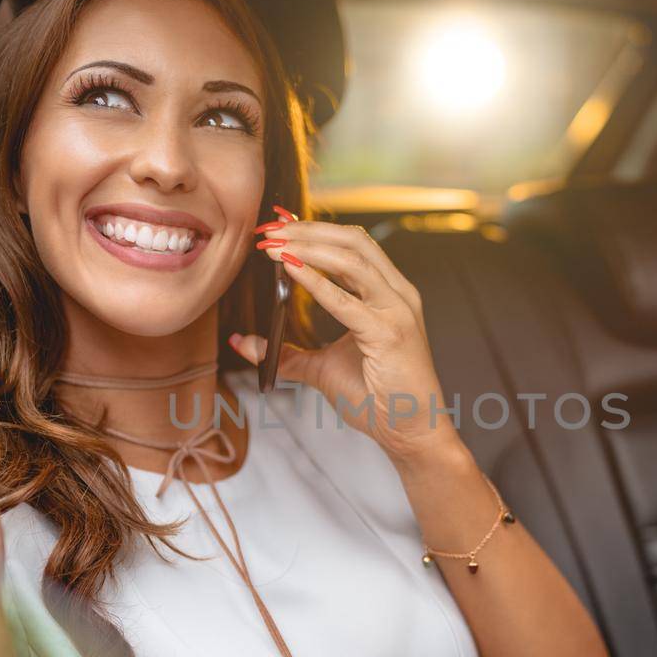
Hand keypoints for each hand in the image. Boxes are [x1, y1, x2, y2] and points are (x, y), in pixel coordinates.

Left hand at [229, 209, 459, 464]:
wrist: (412, 432)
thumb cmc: (378, 399)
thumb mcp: (322, 368)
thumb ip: (286, 353)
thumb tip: (244, 343)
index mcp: (388, 294)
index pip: (352, 246)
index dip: (313, 229)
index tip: (276, 224)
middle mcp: (398, 295)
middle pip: (353, 241)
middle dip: (307, 229)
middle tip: (268, 229)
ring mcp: (397, 311)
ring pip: (353, 258)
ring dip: (308, 246)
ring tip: (273, 243)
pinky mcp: (390, 334)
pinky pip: (347, 300)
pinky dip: (315, 281)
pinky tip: (288, 268)